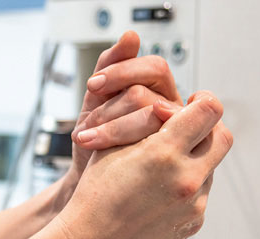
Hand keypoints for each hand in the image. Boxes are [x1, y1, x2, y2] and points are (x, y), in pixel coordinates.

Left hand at [55, 32, 183, 202]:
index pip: (155, 68)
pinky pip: (152, 150)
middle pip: (149, 95)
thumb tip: (132, 36)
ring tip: (87, 140)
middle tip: (86, 123)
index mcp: (160, 92)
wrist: (87, 182)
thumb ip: (110, 66)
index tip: (93, 86)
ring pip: (150, 121)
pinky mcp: (167, 164)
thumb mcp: (96, 101)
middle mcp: (172, 113)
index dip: (122, 72)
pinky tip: (98, 154)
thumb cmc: (95, 141)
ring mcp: (173, 140)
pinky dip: (117, 147)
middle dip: (109, 106)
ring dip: (110, 128)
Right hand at [55, 93, 232, 238]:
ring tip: (166, 162)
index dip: (204, 100)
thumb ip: (150, 121)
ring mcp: (194, 205)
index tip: (194, 100)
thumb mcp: (114, 145)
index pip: (209, 110)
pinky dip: (186, 187)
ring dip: (195, 159)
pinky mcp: (193, 224)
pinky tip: (160, 191)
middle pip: (223, 137)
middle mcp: (186, 179)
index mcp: (164, 152)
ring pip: (211, 168)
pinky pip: (201, 195)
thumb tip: (179, 107)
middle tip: (191, 125)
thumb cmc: (95, 192)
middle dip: (209, 128)